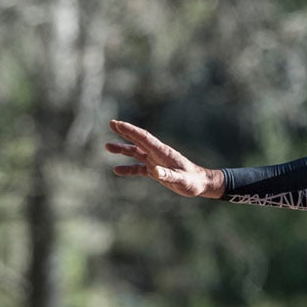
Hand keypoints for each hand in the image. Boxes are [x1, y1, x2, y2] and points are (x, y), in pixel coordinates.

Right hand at [107, 120, 223, 197]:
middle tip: (111, 123)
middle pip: (138, 140)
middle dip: (125, 131)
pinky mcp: (155, 170)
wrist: (199, 183)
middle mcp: (157, 154)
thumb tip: (155, 172)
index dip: (131, 130)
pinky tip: (116, 170)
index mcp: (163, 152)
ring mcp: (155, 161)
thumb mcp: (182, 180)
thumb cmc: (192, 181)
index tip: (118, 124)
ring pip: (136, 152)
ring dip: (122, 149)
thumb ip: (169, 176)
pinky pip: (138, 168)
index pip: (144, 138)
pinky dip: (128, 168)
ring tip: (107, 146)